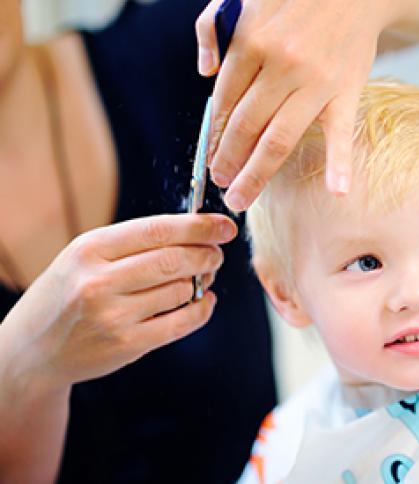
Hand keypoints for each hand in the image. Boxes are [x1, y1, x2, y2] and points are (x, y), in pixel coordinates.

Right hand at [0, 213, 235, 391]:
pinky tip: (203, 302)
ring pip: (180, 290)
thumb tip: (197, 233)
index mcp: (89, 250)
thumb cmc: (67, 294)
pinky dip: (201, 310)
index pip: (157, 230)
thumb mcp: (84, 257)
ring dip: (201, 282)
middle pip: (174, 260)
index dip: (199, 226)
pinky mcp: (126, 345)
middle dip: (207, 254)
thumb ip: (133, 243)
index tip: (224, 226)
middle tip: (217, 254)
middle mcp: (98, 281)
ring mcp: (112, 316)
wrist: (31, 349)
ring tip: (201, 278)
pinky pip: (180, 324)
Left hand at [195, 0, 399, 210]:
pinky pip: (341, 133)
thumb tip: (205, 73)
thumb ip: (213, 29)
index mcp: (251, 41)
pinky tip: (337, 191)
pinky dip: (340, 163)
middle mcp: (280, 65)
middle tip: (220, 183)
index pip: (224, 102)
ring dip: (255, 174)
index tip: (211, 156)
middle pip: (245, 126)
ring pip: (278, 139)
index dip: (214, 135)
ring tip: (241, 197)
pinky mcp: (346, 92)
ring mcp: (315, 82)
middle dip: (227, 160)